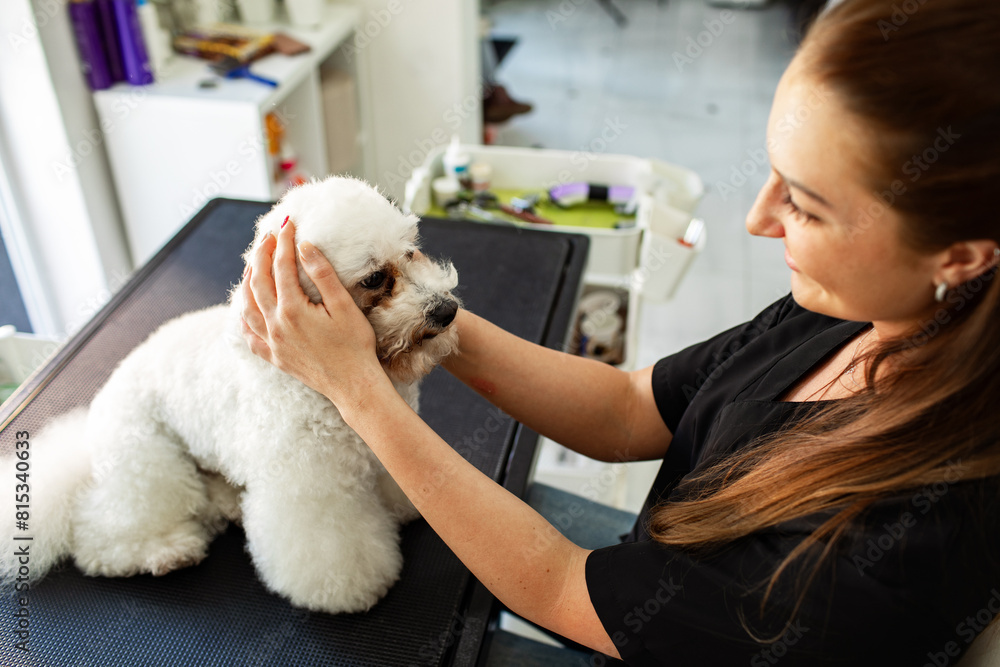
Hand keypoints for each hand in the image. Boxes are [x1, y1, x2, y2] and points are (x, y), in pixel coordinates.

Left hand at [240, 219, 387, 407]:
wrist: (353, 385)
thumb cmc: (355, 345)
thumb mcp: (343, 306)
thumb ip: (322, 274)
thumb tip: (305, 246)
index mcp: (292, 310)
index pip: (281, 266)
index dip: (284, 242)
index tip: (288, 224)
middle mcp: (275, 325)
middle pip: (258, 282)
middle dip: (261, 254)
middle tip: (268, 236)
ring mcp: (272, 343)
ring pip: (247, 306)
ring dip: (247, 281)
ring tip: (254, 264)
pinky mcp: (274, 357)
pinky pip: (249, 334)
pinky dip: (244, 317)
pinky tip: (246, 308)